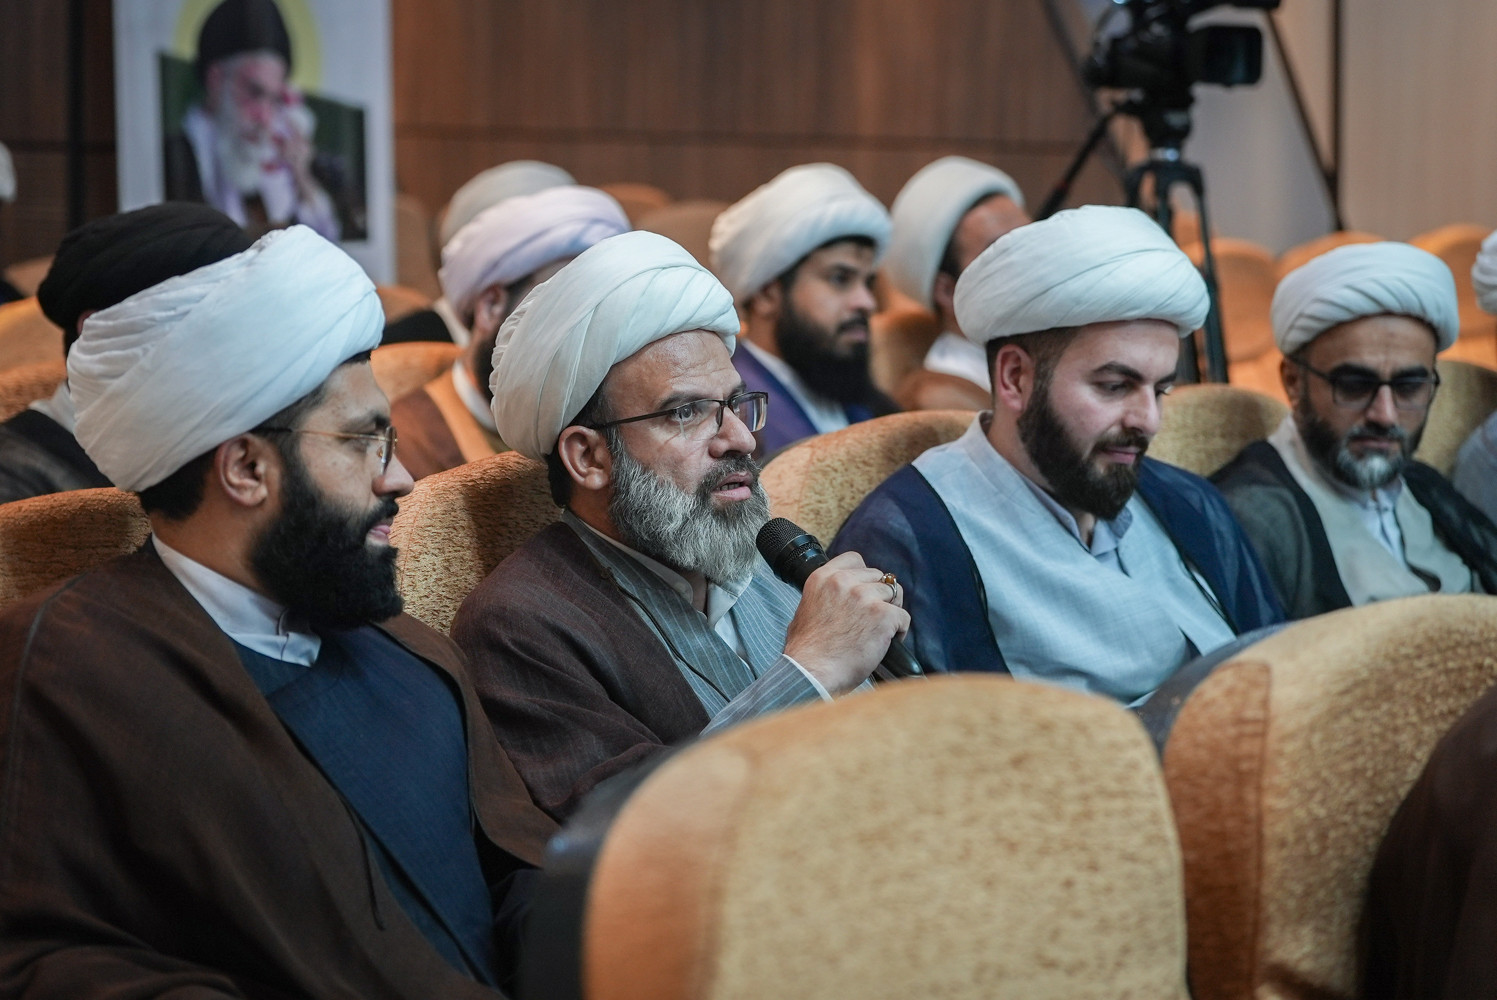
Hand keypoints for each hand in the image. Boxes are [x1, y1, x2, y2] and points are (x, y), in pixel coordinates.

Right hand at [782, 551, 908, 694]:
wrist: (812, 673)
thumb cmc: (807, 651)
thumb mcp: (806, 610)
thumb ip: (825, 596)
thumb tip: (838, 598)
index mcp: (823, 578)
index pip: (854, 559)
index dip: (865, 574)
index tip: (866, 588)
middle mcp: (844, 582)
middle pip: (878, 576)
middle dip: (880, 595)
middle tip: (874, 617)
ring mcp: (864, 597)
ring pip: (893, 593)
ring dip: (891, 610)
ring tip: (882, 630)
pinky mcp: (882, 615)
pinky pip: (903, 616)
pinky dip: (899, 630)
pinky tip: (889, 643)